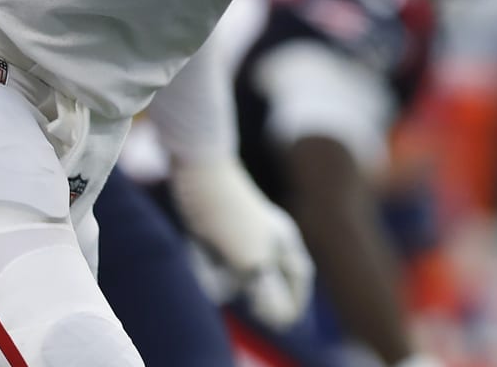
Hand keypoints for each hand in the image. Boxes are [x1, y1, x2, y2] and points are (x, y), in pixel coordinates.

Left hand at [169, 156, 314, 327]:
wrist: (197, 172)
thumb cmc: (229, 216)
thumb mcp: (250, 258)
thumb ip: (267, 290)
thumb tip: (279, 316)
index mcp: (285, 239)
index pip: (299, 277)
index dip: (293, 303)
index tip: (280, 323)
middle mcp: (268, 236)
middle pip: (268, 276)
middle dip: (255, 290)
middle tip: (245, 301)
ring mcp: (242, 233)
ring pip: (240, 270)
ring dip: (228, 279)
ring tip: (215, 273)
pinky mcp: (217, 232)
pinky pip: (218, 261)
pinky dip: (210, 266)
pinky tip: (201, 257)